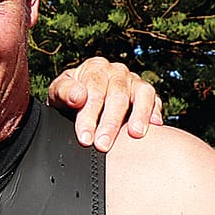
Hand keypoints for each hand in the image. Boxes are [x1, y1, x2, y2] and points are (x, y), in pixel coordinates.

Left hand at [47, 57, 163, 150]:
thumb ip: (64, 92)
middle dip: (110, 123)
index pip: (94, 91)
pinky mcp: (147, 94)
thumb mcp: (58, 93)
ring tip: (135, 134)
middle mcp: (117, 72)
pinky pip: (155, 100)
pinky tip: (154, 126)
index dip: (89, 116)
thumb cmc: (70, 97)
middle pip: (117, 96)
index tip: (85, 138)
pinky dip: (155, 112)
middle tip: (103, 145)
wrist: (82, 99)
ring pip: (142, 95)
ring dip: (139, 115)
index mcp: (95, 69)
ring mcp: (134, 82)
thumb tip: (78, 96)